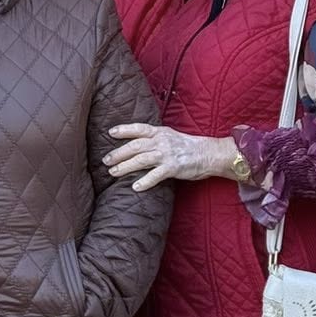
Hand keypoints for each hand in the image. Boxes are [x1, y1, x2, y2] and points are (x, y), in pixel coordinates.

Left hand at [105, 124, 233, 192]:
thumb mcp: (171, 137)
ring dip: (125, 167)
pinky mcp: (173, 167)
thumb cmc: (190, 147)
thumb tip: (139, 145)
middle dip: (118, 153)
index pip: (139, 129)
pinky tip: (135, 187)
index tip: (111, 132)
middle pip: (135, 146)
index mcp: (161, 132)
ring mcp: (167, 154)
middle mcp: (162, 141)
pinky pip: (155, 175)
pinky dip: (144, 181)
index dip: (124, 130)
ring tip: (113, 173)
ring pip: (141, 160)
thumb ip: (156, 139)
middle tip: (106, 160)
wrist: (209, 154)